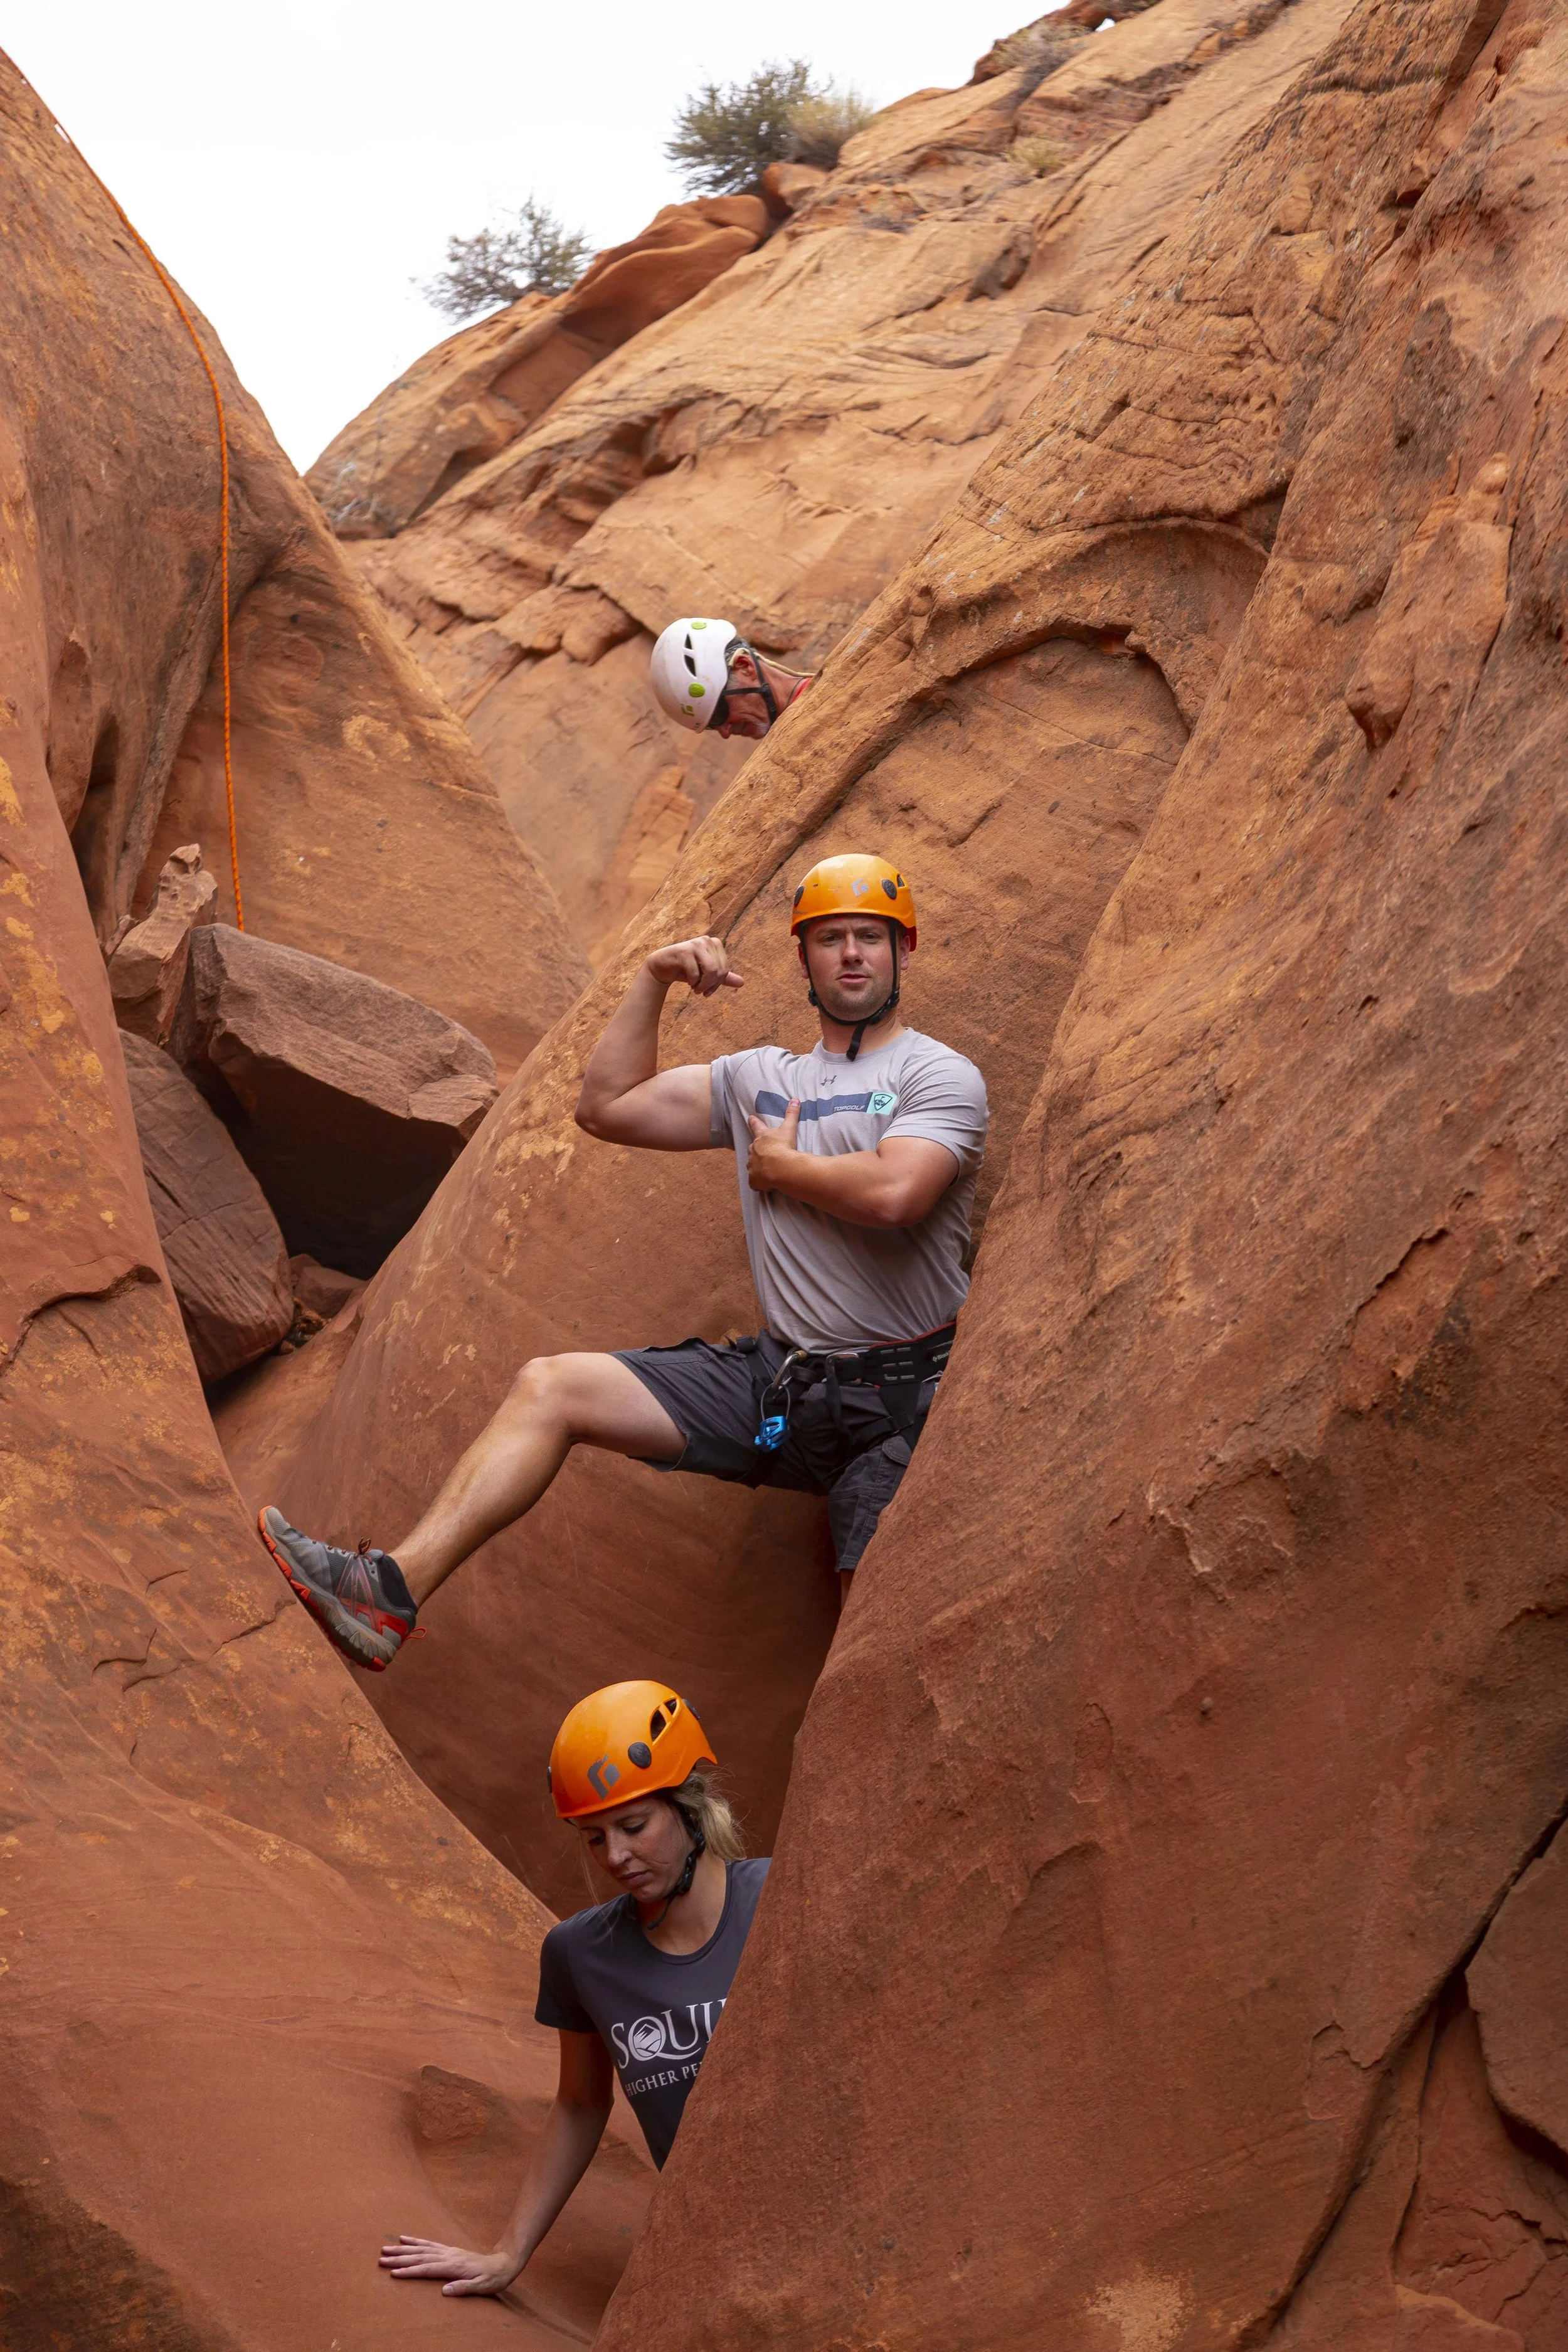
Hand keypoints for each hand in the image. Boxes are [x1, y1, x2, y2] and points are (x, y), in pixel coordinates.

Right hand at [379, 2235, 520, 2295]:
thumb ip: (463, 2288)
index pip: (427, 2269)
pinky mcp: (448, 2249)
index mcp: (453, 2266)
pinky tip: (404, 2239)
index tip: (393, 2273)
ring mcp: (447, 2251)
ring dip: (403, 2249)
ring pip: (421, 2248)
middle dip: (399, 2258)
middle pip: (420, 2257)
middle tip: (381, 2259)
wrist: (502, 2264)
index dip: (410, 2272)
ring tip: (386, 2248)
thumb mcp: (481, 2287)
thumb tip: (444, 2291)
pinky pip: (429, 2244)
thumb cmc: (492, 2279)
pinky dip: (415, 2241)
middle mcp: (448, 2255)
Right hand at [646, 937, 743, 997]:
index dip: (718, 984)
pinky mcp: (684, 951)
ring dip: (703, 985)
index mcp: (715, 944)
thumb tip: (742, 983)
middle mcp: (707, 940)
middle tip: (700, 991)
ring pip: (711, 970)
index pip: (725, 969)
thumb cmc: (685, 970)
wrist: (661, 967)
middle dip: (710, 986)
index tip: (707, 991)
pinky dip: (692, 982)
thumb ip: (723, 978)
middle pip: (720, 970)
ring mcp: (695, 944)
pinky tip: (688, 982)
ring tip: (695, 989)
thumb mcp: (706, 975)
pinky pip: (695, 972)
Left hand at [747, 1100, 799, 1192]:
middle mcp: (753, 1150)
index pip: (755, 1125)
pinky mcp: (754, 1180)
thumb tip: (795, 1099)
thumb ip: (791, 1114)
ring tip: (766, 1170)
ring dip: (757, 1166)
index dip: (753, 1121)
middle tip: (764, 1153)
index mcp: (761, 1137)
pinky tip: (765, 1184)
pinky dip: (758, 1182)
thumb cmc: (784, 1146)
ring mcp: (752, 1166)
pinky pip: (755, 1182)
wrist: (781, 1167)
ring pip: (752, 1165)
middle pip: (752, 1147)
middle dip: (756, 1150)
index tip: (750, 1117)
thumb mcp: (788, 1128)